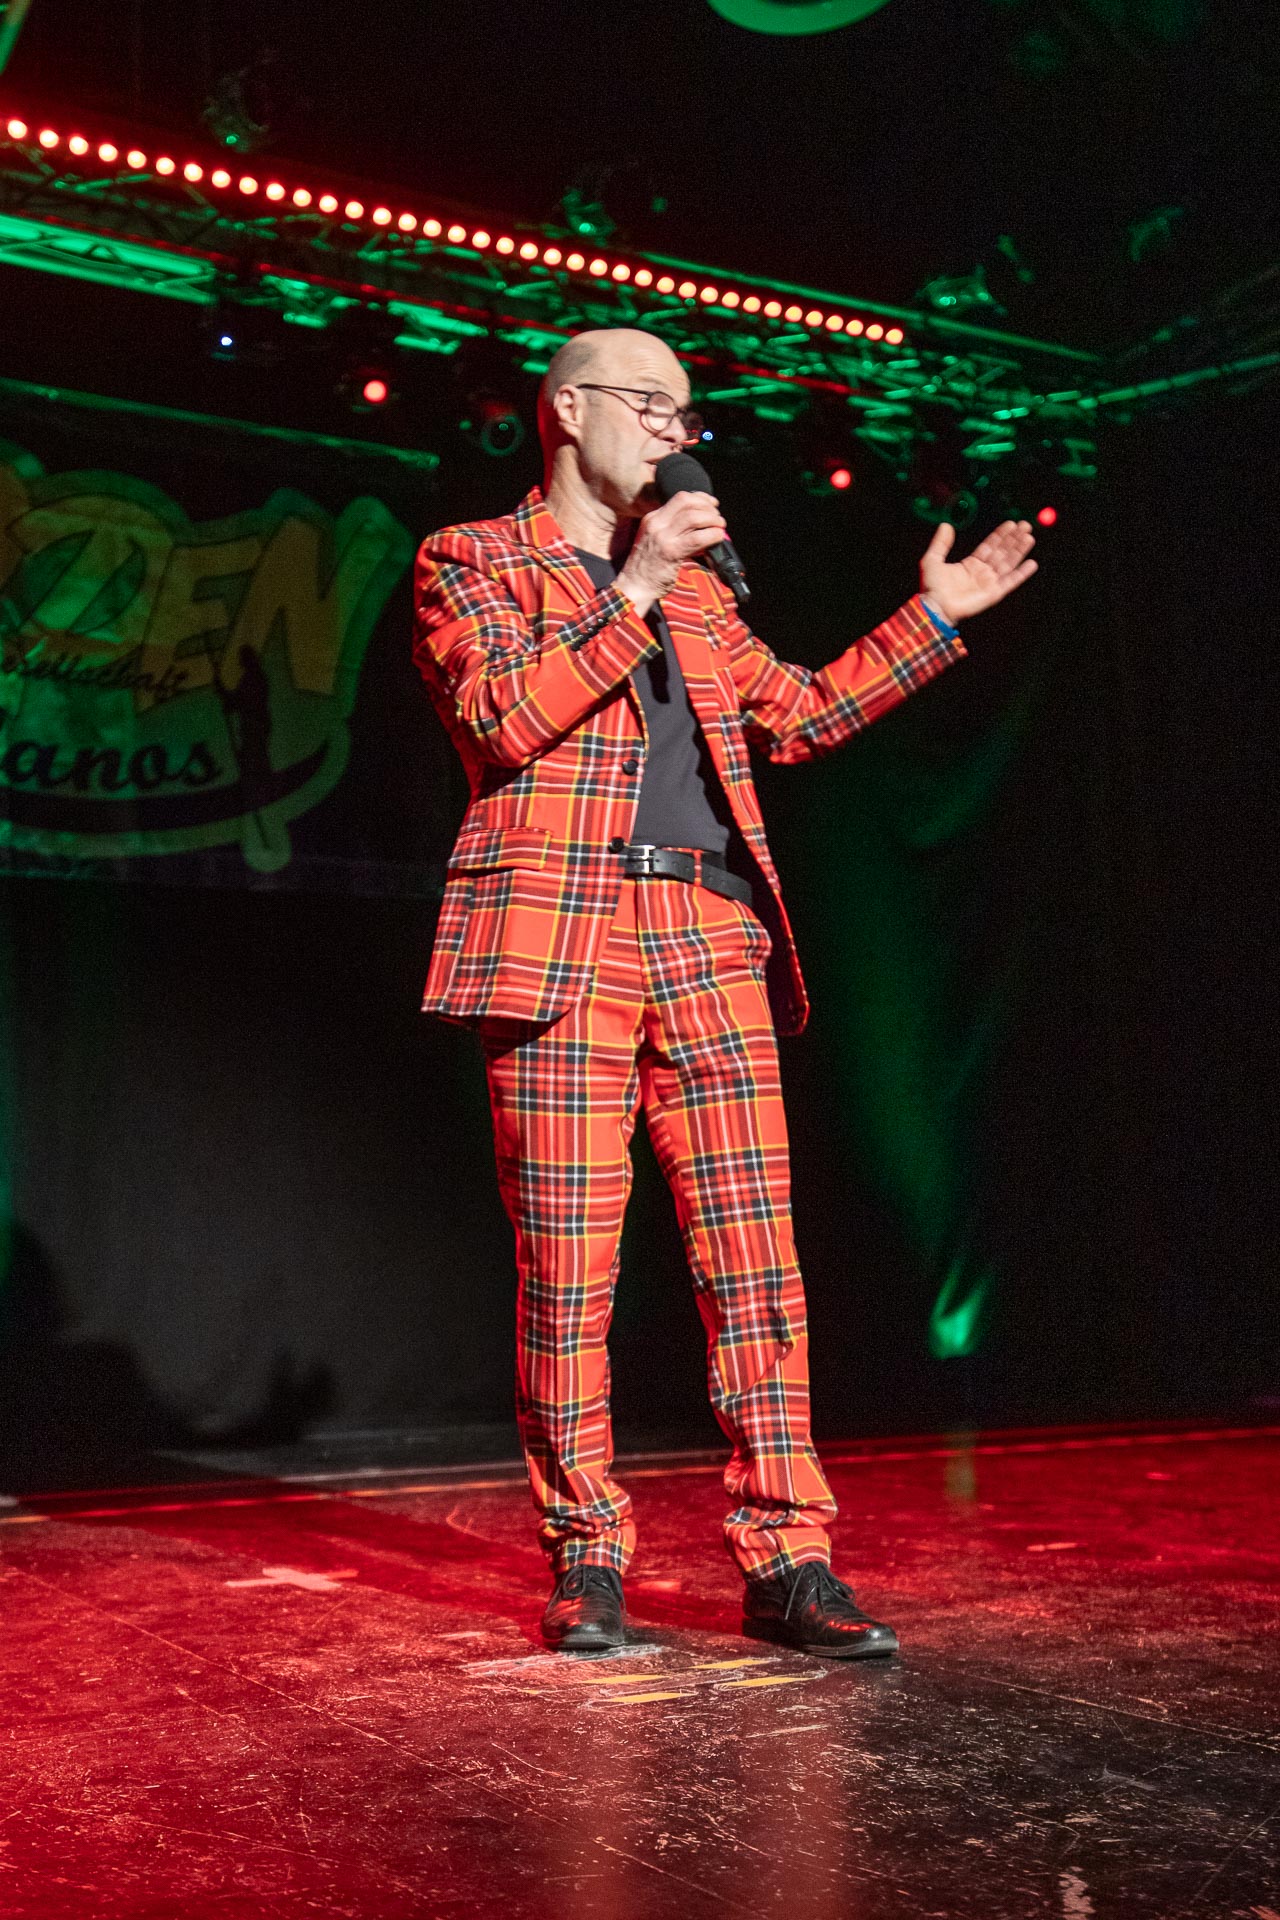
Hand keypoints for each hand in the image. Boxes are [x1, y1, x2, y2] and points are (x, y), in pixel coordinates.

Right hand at [615, 491, 727, 617]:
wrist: (635, 587)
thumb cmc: (648, 567)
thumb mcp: (656, 540)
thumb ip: (673, 529)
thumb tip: (702, 523)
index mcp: (653, 518)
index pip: (680, 497)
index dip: (701, 498)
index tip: (712, 504)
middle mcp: (656, 523)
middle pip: (687, 502)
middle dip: (708, 507)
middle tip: (718, 518)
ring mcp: (662, 537)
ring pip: (693, 517)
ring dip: (712, 520)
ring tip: (720, 527)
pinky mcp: (671, 552)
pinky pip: (697, 538)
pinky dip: (712, 535)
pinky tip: (717, 538)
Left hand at [919, 519, 1037, 625]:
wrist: (935, 606)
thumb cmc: (932, 588)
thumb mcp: (933, 559)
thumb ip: (941, 542)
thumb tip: (946, 525)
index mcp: (970, 565)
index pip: (990, 546)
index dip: (1001, 535)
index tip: (1011, 524)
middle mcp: (982, 573)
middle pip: (1002, 552)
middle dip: (1014, 539)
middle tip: (1024, 525)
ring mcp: (989, 583)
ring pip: (1008, 563)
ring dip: (1019, 550)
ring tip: (1029, 537)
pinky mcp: (994, 593)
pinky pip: (1011, 582)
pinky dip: (1022, 574)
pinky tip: (1031, 563)